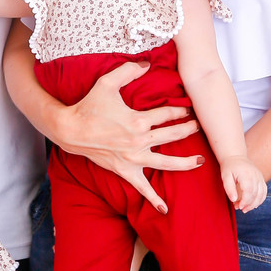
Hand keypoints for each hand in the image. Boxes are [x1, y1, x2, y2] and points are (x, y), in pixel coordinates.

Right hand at [56, 64, 201, 215]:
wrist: (70, 130)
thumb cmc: (88, 106)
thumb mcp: (107, 83)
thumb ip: (128, 70)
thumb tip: (147, 62)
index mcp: (138, 120)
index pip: (167, 114)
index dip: (180, 111)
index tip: (189, 110)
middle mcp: (139, 141)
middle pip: (172, 135)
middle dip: (188, 130)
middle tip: (199, 127)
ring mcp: (134, 158)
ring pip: (166, 162)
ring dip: (185, 162)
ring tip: (199, 161)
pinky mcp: (125, 170)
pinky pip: (142, 188)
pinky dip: (153, 199)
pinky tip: (165, 208)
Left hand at [220, 155, 266, 211]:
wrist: (236, 157)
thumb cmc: (230, 167)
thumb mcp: (225, 176)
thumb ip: (229, 188)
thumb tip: (234, 200)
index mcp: (246, 174)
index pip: (249, 191)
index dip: (245, 201)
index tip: (238, 206)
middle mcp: (256, 176)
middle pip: (256, 194)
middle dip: (248, 204)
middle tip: (239, 207)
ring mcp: (260, 177)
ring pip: (262, 194)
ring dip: (254, 204)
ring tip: (245, 208)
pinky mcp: (262, 179)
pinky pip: (264, 192)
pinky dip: (260, 200)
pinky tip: (253, 204)